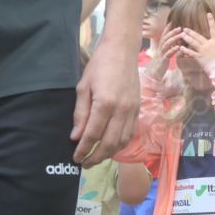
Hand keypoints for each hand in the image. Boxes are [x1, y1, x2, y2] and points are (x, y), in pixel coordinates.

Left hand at [72, 39, 140, 166]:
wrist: (122, 51)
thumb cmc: (99, 66)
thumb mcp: (83, 87)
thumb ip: (80, 114)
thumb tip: (76, 137)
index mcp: (105, 103)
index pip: (92, 134)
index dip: (83, 149)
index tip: (76, 158)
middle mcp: (121, 110)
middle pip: (109, 143)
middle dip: (96, 157)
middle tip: (85, 163)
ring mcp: (132, 111)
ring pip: (122, 141)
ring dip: (109, 154)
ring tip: (96, 157)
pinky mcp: (138, 110)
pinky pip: (129, 134)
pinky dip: (120, 144)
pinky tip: (110, 147)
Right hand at [145, 25, 183, 81]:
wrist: (152, 75)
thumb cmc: (159, 65)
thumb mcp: (162, 55)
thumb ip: (166, 49)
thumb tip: (172, 44)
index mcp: (160, 47)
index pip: (163, 36)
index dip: (167, 29)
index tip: (172, 22)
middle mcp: (160, 49)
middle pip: (165, 38)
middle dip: (172, 32)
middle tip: (180, 27)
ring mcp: (161, 54)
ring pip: (166, 44)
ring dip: (174, 39)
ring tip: (180, 35)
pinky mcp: (163, 61)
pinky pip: (168, 54)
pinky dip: (173, 50)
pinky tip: (178, 47)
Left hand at [178, 13, 214, 70]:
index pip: (214, 29)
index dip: (211, 21)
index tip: (208, 14)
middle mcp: (208, 45)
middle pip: (198, 36)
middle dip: (191, 32)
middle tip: (184, 29)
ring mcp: (202, 51)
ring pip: (193, 43)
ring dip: (187, 38)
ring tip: (181, 35)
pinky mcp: (199, 58)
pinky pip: (191, 53)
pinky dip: (185, 50)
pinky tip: (181, 48)